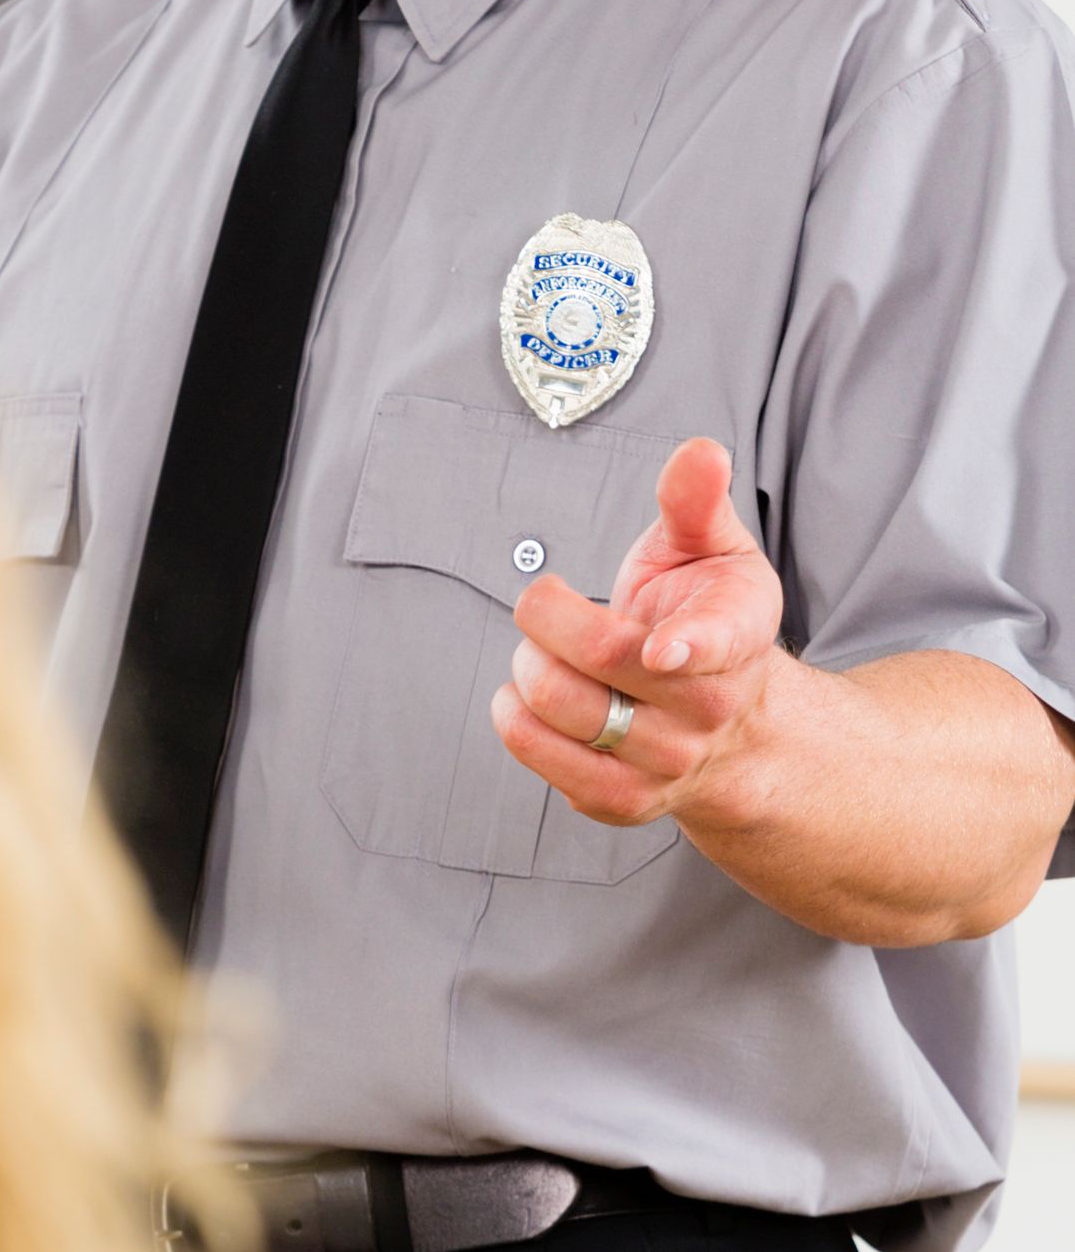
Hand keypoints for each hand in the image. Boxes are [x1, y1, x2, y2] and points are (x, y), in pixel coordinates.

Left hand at [492, 437, 786, 830]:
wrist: (732, 730)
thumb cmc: (707, 618)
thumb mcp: (714, 552)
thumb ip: (697, 503)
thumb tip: (701, 451)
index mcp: (737, 637)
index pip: (715, 642)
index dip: (687, 644)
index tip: (661, 648)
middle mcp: (708, 709)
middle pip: (600, 660)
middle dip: (545, 616)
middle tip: (543, 603)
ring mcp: (667, 762)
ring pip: (561, 709)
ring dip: (525, 666)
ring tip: (540, 652)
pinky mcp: (622, 801)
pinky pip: (543, 760)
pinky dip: (515, 720)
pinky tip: (528, 697)